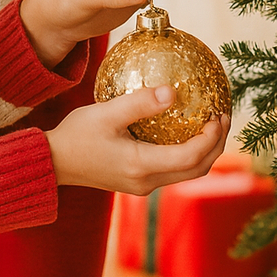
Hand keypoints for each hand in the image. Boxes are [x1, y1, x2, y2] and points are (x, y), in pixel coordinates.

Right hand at [47, 86, 229, 192]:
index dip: (211, 137)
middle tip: (223, 116)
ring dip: (204, 150)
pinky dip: (187, 153)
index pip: (191, 157)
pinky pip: (173, 170)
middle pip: (197, 170)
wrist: (53, 162)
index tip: (219, 113)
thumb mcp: (107, 112)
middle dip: (216, 145)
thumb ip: (141, 103)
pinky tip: (183, 130)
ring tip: (210, 122)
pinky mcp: (137, 181)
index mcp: (142, 166)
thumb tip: (173, 91)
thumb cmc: (76, 135)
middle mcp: (147, 182)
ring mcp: (142, 185)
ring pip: (187, 173)